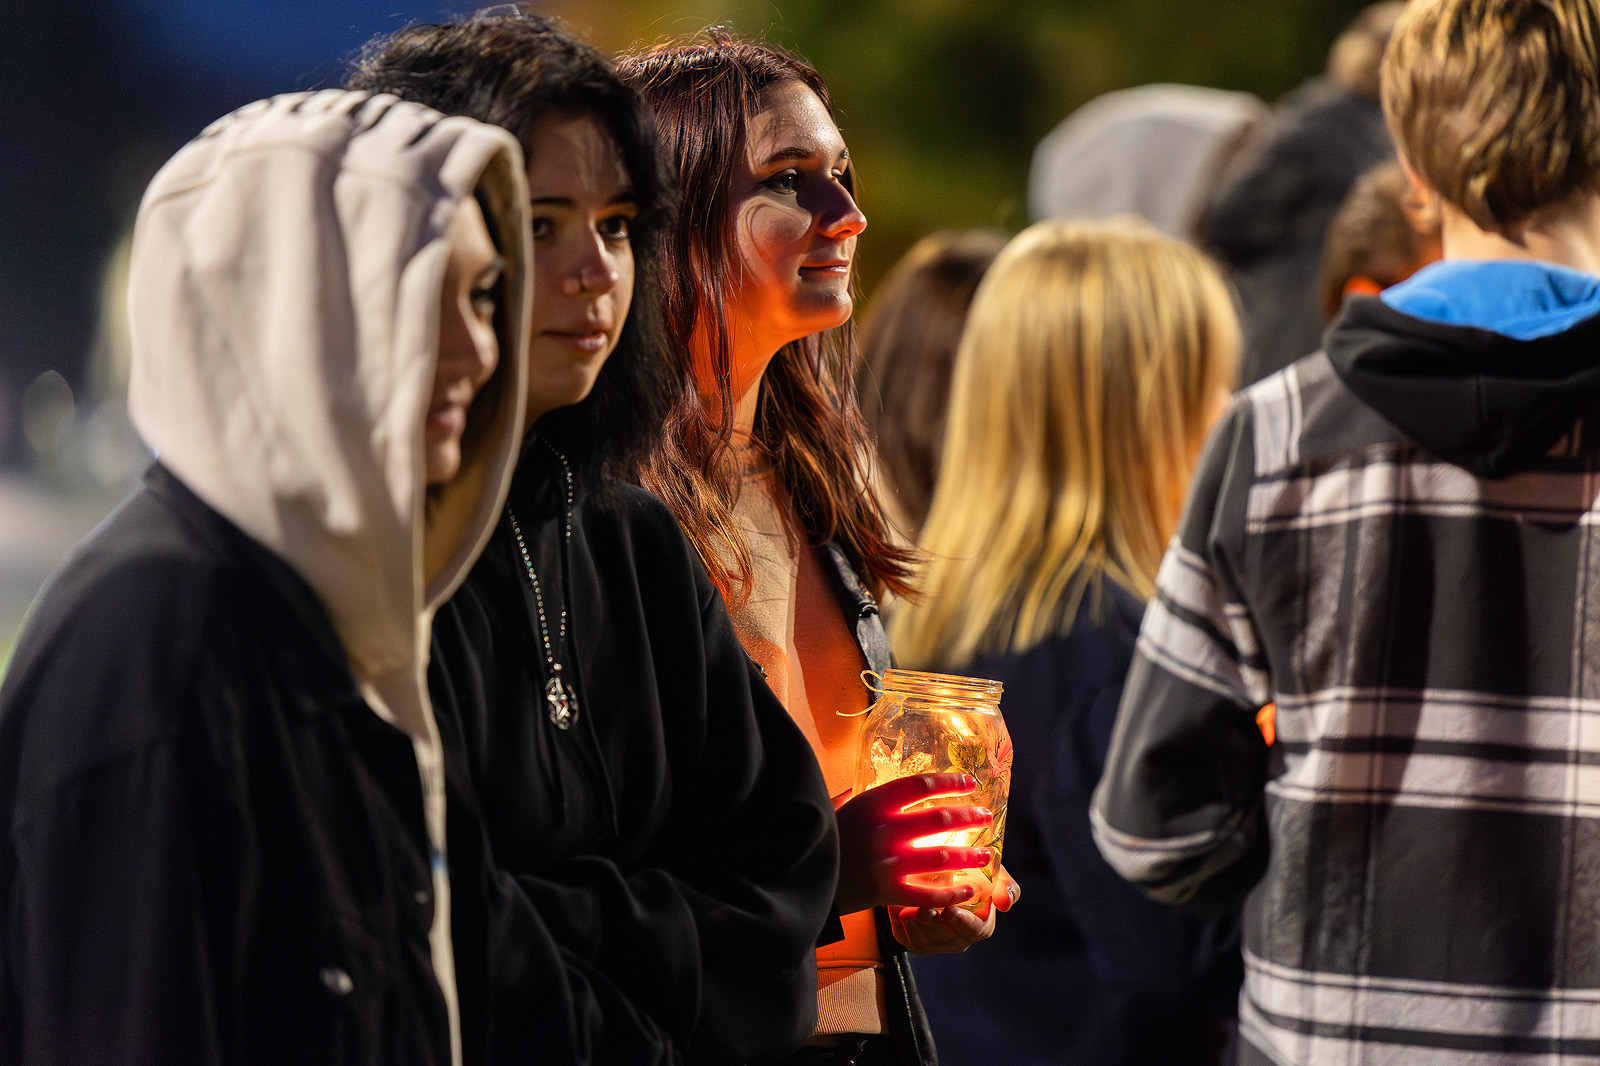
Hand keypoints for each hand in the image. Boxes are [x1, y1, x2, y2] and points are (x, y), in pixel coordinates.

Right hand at [832, 773, 992, 914]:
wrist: (801, 878)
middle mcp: (882, 830)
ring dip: (968, 856)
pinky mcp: (885, 892)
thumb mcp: (836, 807)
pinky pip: (927, 895)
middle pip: (938, 819)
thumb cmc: (822, 838)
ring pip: (940, 858)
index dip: (949, 782)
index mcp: (872, 803)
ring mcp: (885, 863)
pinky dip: (950, 894)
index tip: (969, 782)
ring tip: (986, 856)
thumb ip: (857, 794)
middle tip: (985, 816)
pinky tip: (967, 890)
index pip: (920, 785)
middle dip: (968, 816)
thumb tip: (870, 777)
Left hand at [888, 866, 1019, 953]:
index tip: (952, 910)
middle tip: (925, 910)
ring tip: (906, 904)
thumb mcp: (992, 876)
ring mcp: (932, 943)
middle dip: (933, 924)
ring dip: (913, 921)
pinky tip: (893, 901)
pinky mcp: (910, 939)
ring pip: (921, 937)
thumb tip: (1006, 902)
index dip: (963, 922)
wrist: (939, 878)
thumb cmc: (971, 876)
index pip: (974, 930)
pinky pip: (902, 933)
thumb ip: (1005, 886)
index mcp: (978, 927)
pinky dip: (897, 917)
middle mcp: (956, 940)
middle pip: (943, 937)